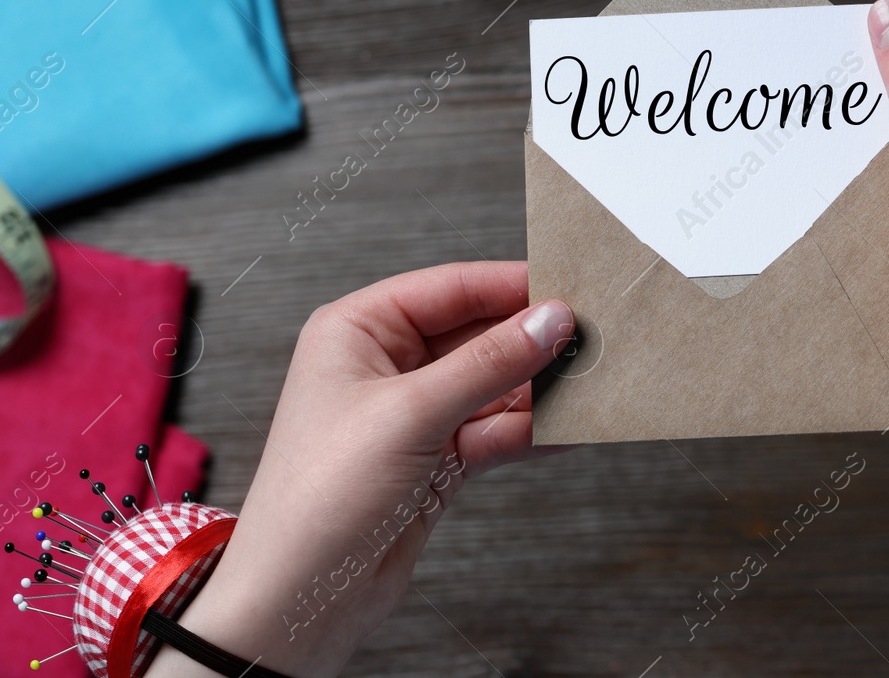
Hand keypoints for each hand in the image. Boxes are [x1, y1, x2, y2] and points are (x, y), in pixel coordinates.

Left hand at [145, 262, 574, 677]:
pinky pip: (496, 430)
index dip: (512, 287)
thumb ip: (488, 363)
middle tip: (590, 340)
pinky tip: (568, 428)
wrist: (298, 602)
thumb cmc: (315, 500)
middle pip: (479, 335)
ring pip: (494, 385)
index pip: (451, 288)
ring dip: (540, 390)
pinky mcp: (436, 460)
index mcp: (358, 331)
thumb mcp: (410, 414)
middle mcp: (385, 366)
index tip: (569, 291)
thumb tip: (548, 321)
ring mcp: (414, 415)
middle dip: (533, 342)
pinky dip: (531, 431)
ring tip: (589, 386)